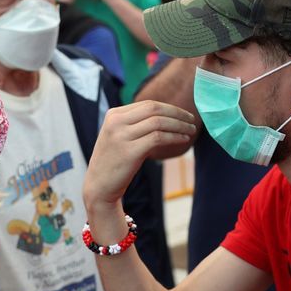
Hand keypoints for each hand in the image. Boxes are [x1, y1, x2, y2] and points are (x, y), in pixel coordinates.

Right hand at [83, 101, 195, 216]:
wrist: (99, 187)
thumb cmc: (113, 162)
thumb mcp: (118, 136)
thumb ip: (134, 123)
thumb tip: (165, 115)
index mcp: (113, 115)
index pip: (148, 104)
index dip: (170, 108)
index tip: (183, 114)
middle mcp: (116, 122)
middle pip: (154, 109)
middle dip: (177, 113)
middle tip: (192, 119)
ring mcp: (121, 136)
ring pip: (158, 122)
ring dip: (179, 125)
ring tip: (191, 131)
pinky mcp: (130, 152)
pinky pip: (158, 138)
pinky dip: (174, 137)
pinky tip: (183, 140)